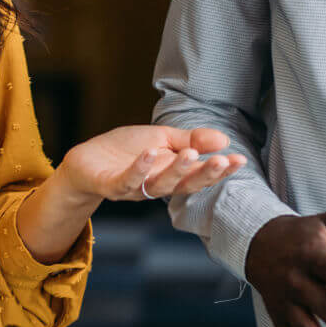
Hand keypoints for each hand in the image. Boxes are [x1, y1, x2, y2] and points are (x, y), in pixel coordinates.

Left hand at [57, 124, 243, 201]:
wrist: (86, 161)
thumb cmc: (126, 151)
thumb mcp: (162, 139)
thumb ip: (191, 140)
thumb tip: (225, 140)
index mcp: (172, 174)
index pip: (200, 175)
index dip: (220, 170)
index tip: (240, 160)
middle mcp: (157, 185)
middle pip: (185, 185)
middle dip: (204, 174)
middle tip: (221, 160)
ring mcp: (134, 187)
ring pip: (159, 185)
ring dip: (176, 171)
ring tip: (189, 154)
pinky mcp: (111, 185)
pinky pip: (127, 180)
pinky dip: (139, 168)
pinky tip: (150, 153)